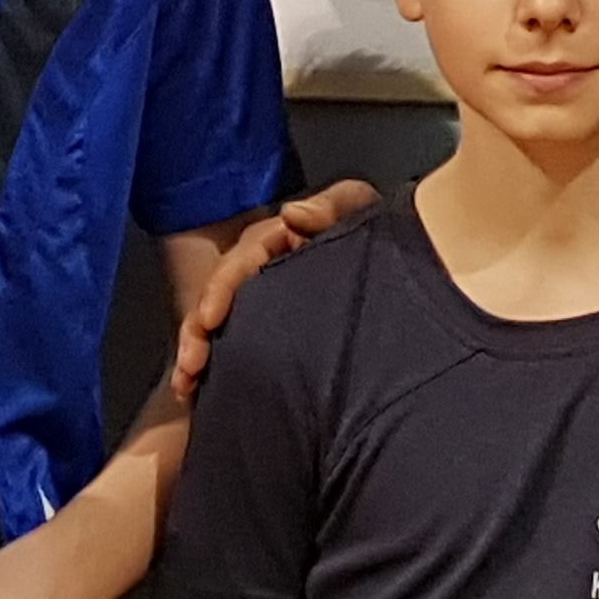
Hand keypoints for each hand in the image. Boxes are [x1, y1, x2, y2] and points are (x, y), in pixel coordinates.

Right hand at [168, 178, 375, 396]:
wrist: (411, 290)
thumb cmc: (387, 244)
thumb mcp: (362, 214)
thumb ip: (335, 206)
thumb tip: (292, 215)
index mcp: (286, 239)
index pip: (244, 255)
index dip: (224, 284)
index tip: (210, 316)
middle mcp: (269, 268)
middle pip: (222, 293)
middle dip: (199, 327)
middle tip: (192, 361)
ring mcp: (267, 301)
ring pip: (218, 323)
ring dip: (196, 350)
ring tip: (187, 383)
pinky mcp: (268, 332)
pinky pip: (231, 346)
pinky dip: (209, 368)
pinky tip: (194, 392)